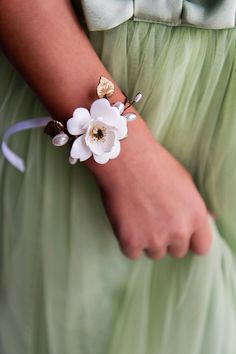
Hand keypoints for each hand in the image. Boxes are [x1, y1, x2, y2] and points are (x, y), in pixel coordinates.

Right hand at [87, 114, 212, 259]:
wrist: (125, 158)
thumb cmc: (155, 164)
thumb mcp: (185, 182)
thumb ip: (196, 207)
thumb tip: (209, 219)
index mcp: (196, 216)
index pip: (201, 247)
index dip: (190, 241)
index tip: (180, 235)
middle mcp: (179, 231)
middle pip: (176, 252)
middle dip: (167, 239)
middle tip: (153, 219)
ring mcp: (154, 238)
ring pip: (154, 253)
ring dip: (147, 241)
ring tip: (138, 217)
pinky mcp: (130, 241)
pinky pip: (131, 253)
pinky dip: (127, 241)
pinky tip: (125, 222)